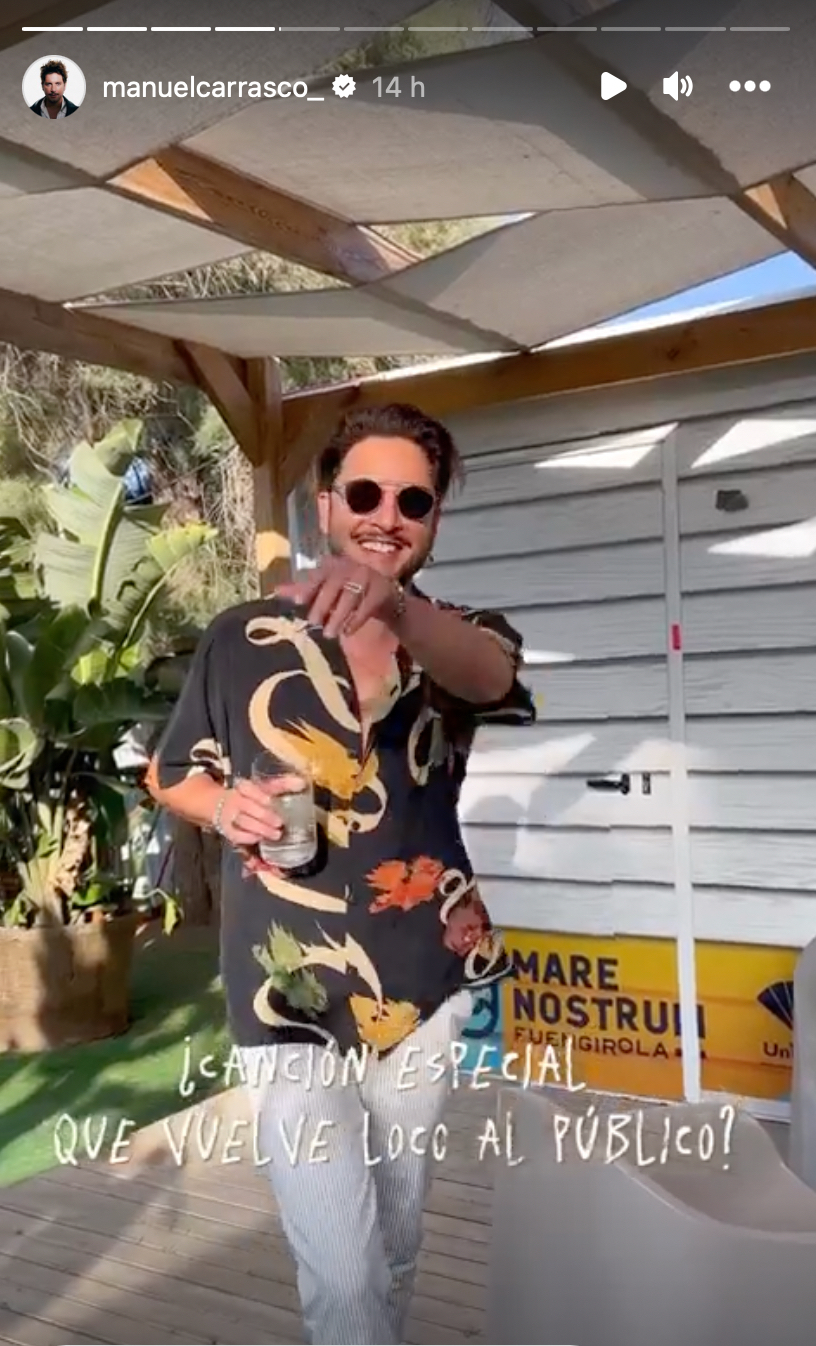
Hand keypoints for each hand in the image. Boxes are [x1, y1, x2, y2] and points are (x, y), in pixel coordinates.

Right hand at [215, 776, 293, 849]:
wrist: (220, 805)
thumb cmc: (250, 797)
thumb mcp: (264, 788)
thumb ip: (283, 785)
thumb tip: (302, 783)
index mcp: (243, 787)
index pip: (249, 788)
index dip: (259, 795)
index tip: (270, 801)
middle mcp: (234, 800)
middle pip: (247, 807)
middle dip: (264, 816)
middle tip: (280, 823)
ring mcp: (229, 816)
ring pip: (243, 822)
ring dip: (260, 829)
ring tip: (276, 834)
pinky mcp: (228, 830)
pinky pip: (236, 835)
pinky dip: (248, 838)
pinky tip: (260, 839)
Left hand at [276, 556, 400, 637]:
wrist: (384, 596)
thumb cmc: (348, 592)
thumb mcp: (325, 590)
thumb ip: (303, 590)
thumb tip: (276, 590)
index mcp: (333, 565)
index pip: (318, 575)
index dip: (307, 588)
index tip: (296, 602)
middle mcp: (350, 566)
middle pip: (334, 584)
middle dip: (322, 605)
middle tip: (313, 623)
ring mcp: (367, 575)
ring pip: (351, 595)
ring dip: (339, 615)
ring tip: (329, 634)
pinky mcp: (382, 588)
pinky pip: (368, 604)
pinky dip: (357, 619)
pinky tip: (348, 631)